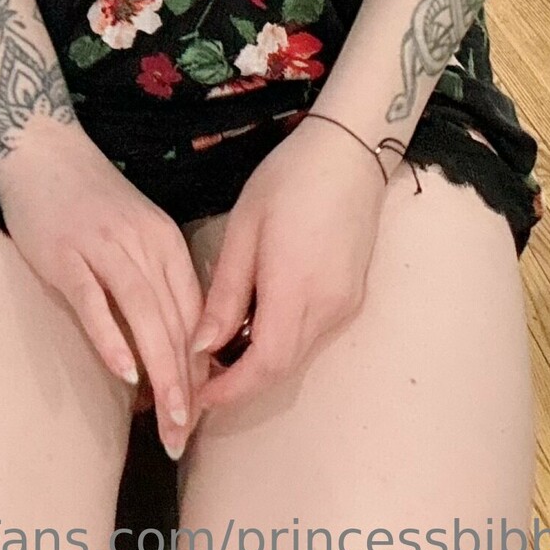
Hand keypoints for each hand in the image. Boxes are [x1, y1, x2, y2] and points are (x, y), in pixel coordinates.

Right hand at [0, 119, 206, 459]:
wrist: (40, 145)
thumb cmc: (88, 197)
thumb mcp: (133, 233)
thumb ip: (152, 281)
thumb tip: (166, 349)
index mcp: (165, 242)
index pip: (194, 314)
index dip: (200, 369)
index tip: (200, 416)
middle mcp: (143, 244)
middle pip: (175, 322)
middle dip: (184, 386)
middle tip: (182, 438)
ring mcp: (104, 247)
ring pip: (144, 315)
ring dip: (160, 373)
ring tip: (167, 421)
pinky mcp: (66, 252)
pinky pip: (93, 301)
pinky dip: (111, 337)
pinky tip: (123, 373)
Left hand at [190, 114, 388, 415]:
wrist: (348, 152)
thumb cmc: (287, 180)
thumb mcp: (244, 229)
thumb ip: (225, 293)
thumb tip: (201, 346)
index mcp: (294, 288)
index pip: (263, 366)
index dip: (230, 390)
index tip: (197, 397)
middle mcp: (326, 308)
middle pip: (281, 368)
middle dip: (240, 384)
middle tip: (200, 380)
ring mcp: (344, 305)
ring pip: (298, 356)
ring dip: (260, 364)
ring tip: (220, 352)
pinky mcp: (351, 297)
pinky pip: (312, 335)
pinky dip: (280, 341)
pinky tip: (255, 324)